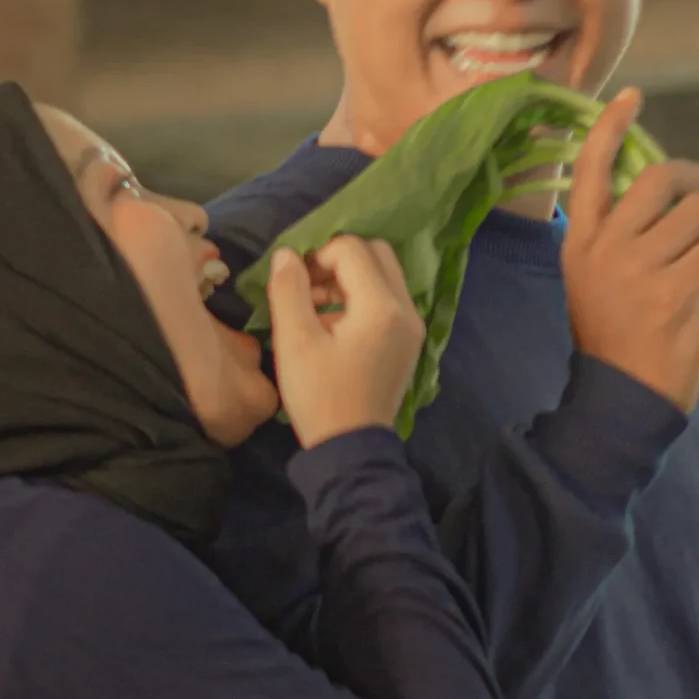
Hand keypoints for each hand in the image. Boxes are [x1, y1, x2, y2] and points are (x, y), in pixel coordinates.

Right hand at [267, 235, 423, 448]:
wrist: (351, 448)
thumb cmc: (320, 395)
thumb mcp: (294, 342)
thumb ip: (288, 289)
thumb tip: (286, 254)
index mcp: (381, 306)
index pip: (351, 249)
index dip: (316, 255)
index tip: (293, 281)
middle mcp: (406, 309)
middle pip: (375, 254)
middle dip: (337, 260)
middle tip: (306, 286)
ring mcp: (412, 326)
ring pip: (383, 275)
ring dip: (348, 278)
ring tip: (312, 307)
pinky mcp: (408, 342)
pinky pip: (387, 300)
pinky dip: (361, 298)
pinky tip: (331, 325)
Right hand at [562, 89, 698, 413]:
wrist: (622, 402)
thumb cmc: (618, 343)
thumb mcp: (597, 283)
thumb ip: (620, 240)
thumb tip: (672, 199)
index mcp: (579, 243)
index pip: (588, 169)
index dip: (612, 128)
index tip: (632, 98)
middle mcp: (603, 249)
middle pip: (659, 178)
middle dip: (697, 181)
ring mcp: (636, 270)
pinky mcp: (672, 293)